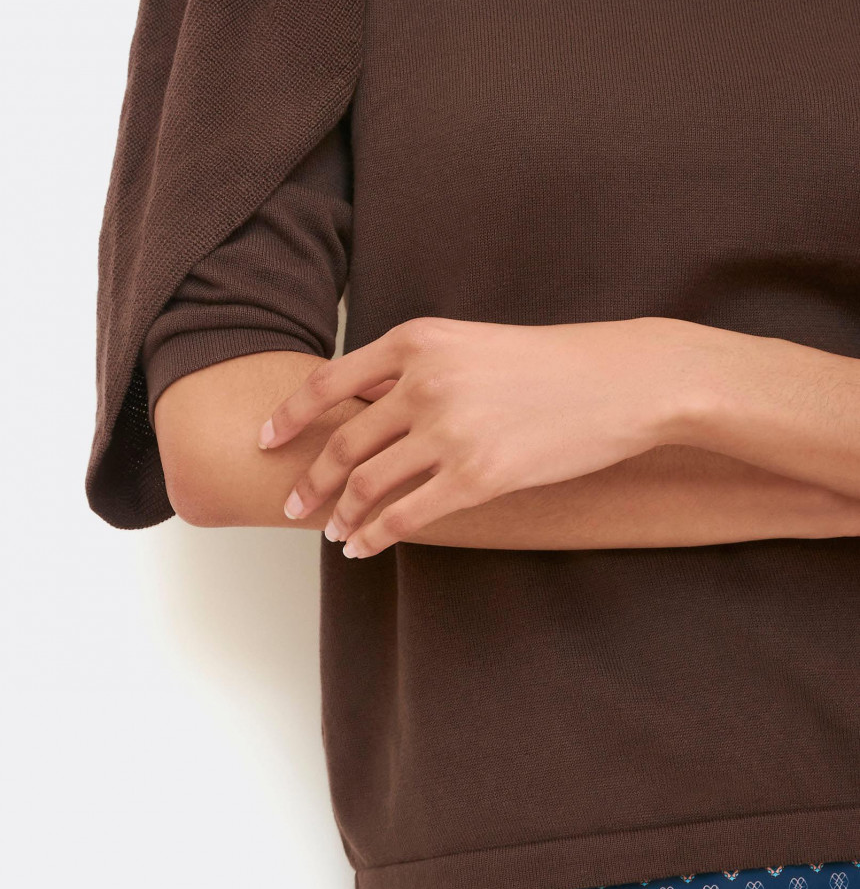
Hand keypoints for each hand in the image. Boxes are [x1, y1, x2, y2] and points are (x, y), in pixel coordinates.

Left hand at [258, 315, 705, 556]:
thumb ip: (416, 372)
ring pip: (367, 483)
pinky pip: (405, 515)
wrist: (623, 381)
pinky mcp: (477, 477)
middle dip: (311, 480)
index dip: (288, 416)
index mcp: (416, 341)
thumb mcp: (470, 344)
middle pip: (342, 442)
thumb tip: (364, 408)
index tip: (266, 439)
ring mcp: (448, 431)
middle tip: (293, 503)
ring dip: (341, 514)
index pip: (328, 382)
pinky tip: (364, 546)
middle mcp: (423, 382)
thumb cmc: (551, 363)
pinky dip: (375, 536)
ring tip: (333, 531)